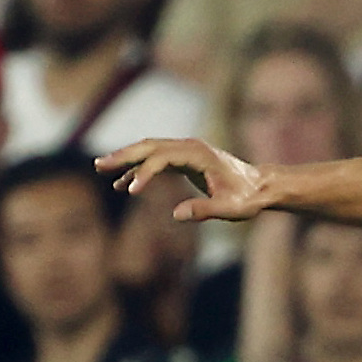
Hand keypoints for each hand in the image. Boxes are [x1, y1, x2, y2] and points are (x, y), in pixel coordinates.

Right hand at [96, 139, 271, 221]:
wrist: (262, 187)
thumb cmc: (249, 198)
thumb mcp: (231, 209)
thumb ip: (205, 209)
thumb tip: (176, 215)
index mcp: (200, 155)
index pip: (163, 158)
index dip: (144, 173)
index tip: (129, 192)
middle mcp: (191, 147)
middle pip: (150, 146)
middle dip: (124, 155)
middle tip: (98, 165)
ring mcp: (188, 151)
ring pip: (151, 150)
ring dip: (126, 158)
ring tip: (101, 168)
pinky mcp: (187, 159)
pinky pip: (157, 160)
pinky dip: (139, 169)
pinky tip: (123, 184)